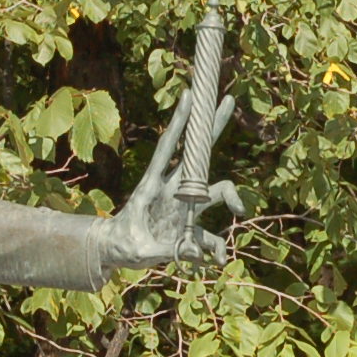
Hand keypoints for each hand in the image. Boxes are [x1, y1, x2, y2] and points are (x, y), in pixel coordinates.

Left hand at [98, 85, 245, 271]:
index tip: (190, 95)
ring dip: (232, 198)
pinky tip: (215, 261)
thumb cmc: (123, 246)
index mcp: (153, 186)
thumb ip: (168, 249)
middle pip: (198, 156)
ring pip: (214, 190)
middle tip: (229, 100)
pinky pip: (210, 233)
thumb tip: (196, 253)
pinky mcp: (187, 226)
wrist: (115, 253)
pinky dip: (216, 247)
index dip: (180, 122)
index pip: (169, 148)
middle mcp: (172, 190)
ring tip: (241, 212)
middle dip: (213, 128)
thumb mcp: (140, 249)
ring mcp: (182, 207)